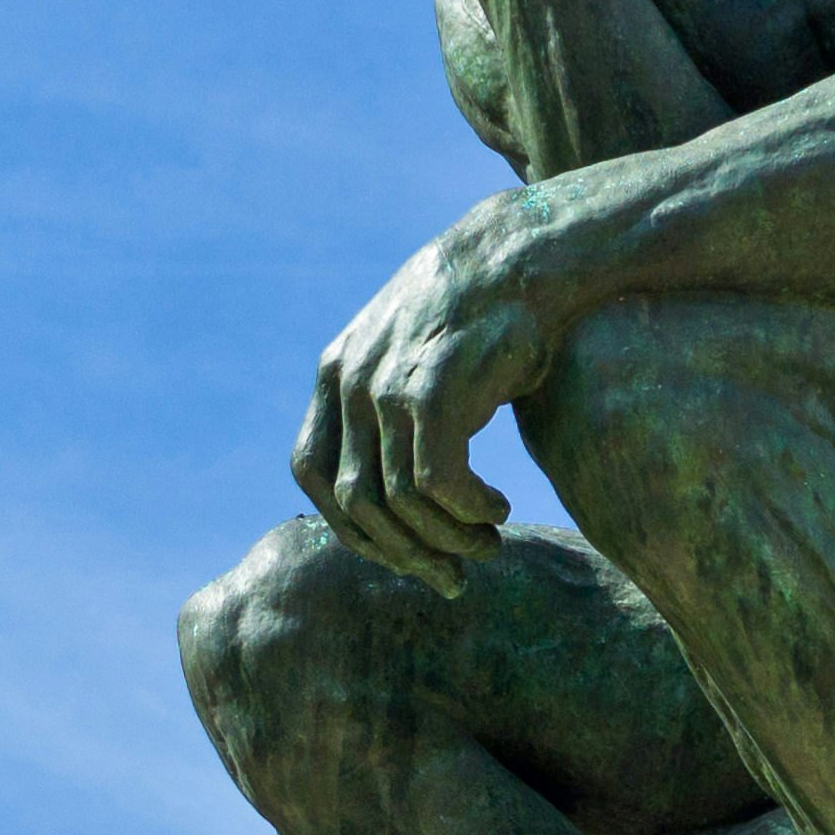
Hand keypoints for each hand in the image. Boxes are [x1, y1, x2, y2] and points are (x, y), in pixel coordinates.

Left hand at [292, 204, 551, 593]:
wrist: (523, 257)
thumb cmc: (486, 316)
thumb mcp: (418, 358)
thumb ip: (394, 408)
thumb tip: (403, 489)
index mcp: (336, 373)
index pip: (311, 474)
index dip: (351, 524)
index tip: (400, 550)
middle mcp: (349, 380)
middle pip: (353, 502)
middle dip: (403, 553)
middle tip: (452, 577)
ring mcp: (386, 385)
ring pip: (398, 501)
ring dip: (446, 539)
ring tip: (487, 546)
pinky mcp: (431, 391)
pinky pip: (437, 483)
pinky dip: (467, 511)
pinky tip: (496, 511)